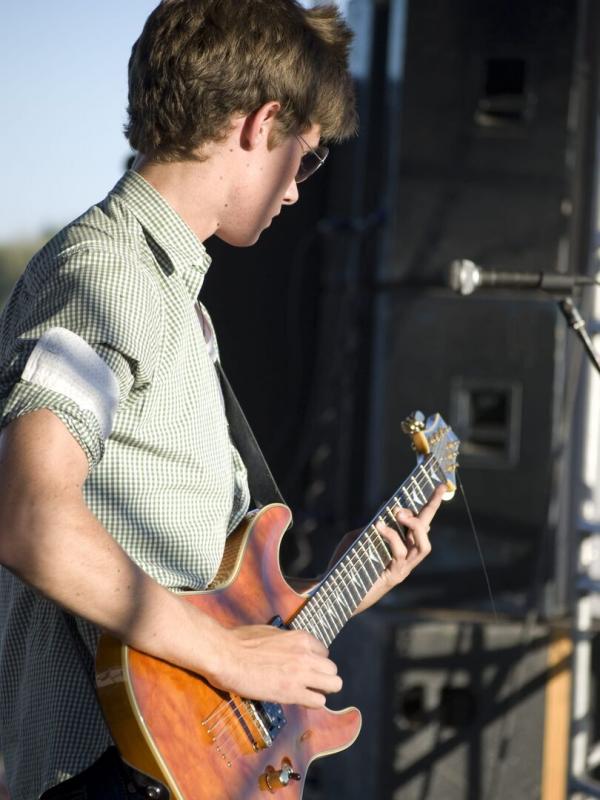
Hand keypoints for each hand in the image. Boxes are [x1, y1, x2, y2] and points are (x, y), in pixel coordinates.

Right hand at [208, 624, 341, 708]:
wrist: (228, 656)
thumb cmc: (241, 641)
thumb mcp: (270, 631)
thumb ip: (285, 640)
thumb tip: (285, 644)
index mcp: (301, 638)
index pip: (324, 652)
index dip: (315, 662)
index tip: (306, 668)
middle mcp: (306, 654)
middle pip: (332, 669)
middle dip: (323, 677)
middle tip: (309, 683)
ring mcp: (301, 674)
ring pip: (334, 684)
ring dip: (322, 690)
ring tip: (308, 693)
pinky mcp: (292, 692)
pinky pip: (318, 701)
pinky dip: (312, 703)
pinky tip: (300, 701)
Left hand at [353, 483, 445, 613]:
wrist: (335, 591)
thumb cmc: (344, 564)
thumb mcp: (357, 538)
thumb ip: (370, 527)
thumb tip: (383, 515)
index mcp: (400, 545)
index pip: (420, 522)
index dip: (431, 505)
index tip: (441, 485)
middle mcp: (407, 557)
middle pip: (426, 531)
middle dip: (430, 510)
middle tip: (415, 498)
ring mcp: (403, 568)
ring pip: (423, 546)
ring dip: (414, 526)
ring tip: (398, 514)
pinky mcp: (394, 576)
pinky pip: (400, 553)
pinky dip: (391, 536)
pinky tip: (379, 527)